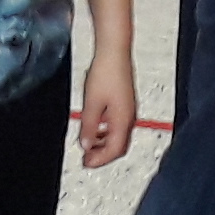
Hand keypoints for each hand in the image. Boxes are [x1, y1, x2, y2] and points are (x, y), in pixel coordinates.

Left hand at [75, 43, 135, 166]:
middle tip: (86, 158)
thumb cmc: (106, 73)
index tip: (86, 163)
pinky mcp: (125, 104)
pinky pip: (117, 126)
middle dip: (102, 155)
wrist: (114, 52)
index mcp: (123, 120)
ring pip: (118, 137)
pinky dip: (106, 132)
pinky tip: (95, 129)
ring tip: (88, 145)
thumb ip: (89, 127)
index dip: (100, 160)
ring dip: (103, 144)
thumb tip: (86, 145)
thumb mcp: (91, 104)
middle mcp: (129, 118)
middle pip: (119, 147)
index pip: (114, 150)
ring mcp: (128, 111)